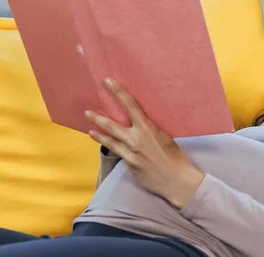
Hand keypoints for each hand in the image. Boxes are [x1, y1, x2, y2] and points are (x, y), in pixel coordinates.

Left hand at [85, 78, 204, 208]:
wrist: (176, 180)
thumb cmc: (176, 157)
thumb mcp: (165, 137)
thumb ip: (150, 129)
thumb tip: (142, 124)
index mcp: (147, 128)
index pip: (130, 105)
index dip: (118, 92)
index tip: (108, 82)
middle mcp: (135, 139)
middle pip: (111, 125)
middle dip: (98, 117)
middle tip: (87, 112)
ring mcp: (130, 154)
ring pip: (109, 141)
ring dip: (98, 134)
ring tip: (90, 129)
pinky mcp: (129, 165)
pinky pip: (118, 153)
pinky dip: (112, 148)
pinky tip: (108, 145)